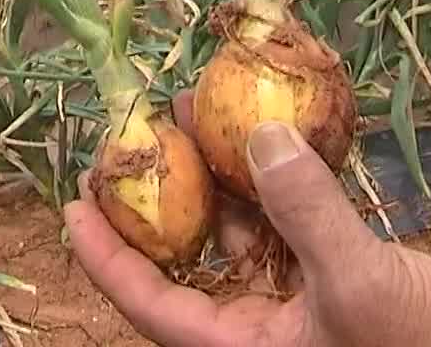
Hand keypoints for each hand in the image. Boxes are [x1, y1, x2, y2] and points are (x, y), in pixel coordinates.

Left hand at [63, 91, 430, 346]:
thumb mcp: (358, 281)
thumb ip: (305, 208)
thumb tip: (261, 134)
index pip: (150, 301)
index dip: (105, 253)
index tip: (72, 201)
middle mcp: (263, 325)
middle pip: (191, 255)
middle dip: (168, 192)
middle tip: (146, 129)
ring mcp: (303, 297)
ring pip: (243, 229)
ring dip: (226, 172)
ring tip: (203, 106)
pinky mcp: (344, 272)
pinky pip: (296, 220)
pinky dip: (286, 176)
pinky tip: (275, 127)